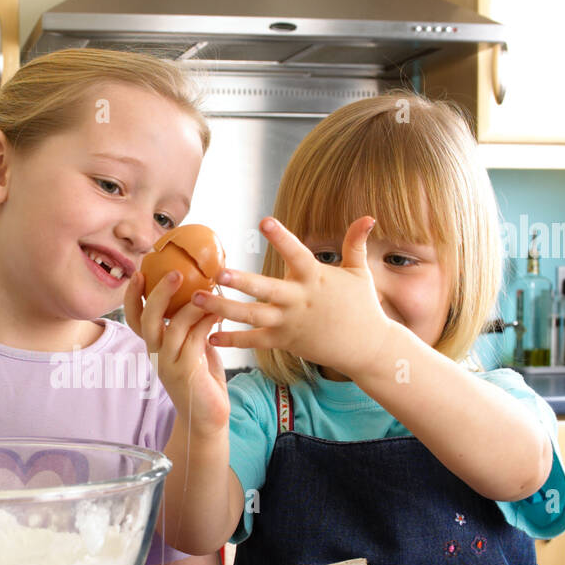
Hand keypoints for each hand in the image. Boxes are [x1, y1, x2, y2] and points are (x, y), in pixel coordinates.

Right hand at [123, 268, 229, 437]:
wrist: (207, 418)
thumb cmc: (202, 382)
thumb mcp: (194, 348)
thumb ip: (192, 326)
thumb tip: (202, 297)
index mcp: (155, 346)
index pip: (134, 318)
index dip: (132, 296)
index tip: (139, 273)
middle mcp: (156, 354)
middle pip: (148, 320)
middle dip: (159, 294)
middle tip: (175, 274)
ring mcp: (169, 365)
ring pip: (173, 328)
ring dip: (191, 306)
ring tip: (209, 291)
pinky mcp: (187, 373)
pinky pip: (194, 340)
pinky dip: (205, 323)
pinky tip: (218, 314)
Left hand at [195, 216, 392, 378]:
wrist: (367, 348)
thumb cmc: (362, 306)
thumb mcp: (360, 272)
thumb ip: (355, 243)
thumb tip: (368, 216)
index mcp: (315, 278)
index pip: (297, 253)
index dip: (282, 238)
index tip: (264, 221)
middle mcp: (299, 301)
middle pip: (266, 290)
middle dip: (241, 282)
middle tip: (217, 273)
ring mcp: (289, 323)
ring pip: (252, 316)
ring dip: (223, 309)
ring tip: (196, 299)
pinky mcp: (284, 342)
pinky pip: (253, 342)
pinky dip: (231, 340)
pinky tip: (208, 336)